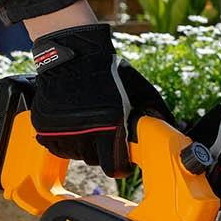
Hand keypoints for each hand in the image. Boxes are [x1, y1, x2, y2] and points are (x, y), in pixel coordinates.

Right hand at [29, 24, 170, 176]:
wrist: (73, 53)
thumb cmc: (109, 70)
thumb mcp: (139, 88)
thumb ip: (157, 111)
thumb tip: (175, 129)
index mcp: (110, 125)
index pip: (114, 167)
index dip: (121, 166)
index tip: (122, 161)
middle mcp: (84, 131)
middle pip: (94, 161)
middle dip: (102, 151)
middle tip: (104, 134)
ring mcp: (61, 130)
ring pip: (75, 154)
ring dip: (83, 145)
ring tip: (88, 124)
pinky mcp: (44, 126)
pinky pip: (56, 146)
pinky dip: (64, 140)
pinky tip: (72, 124)